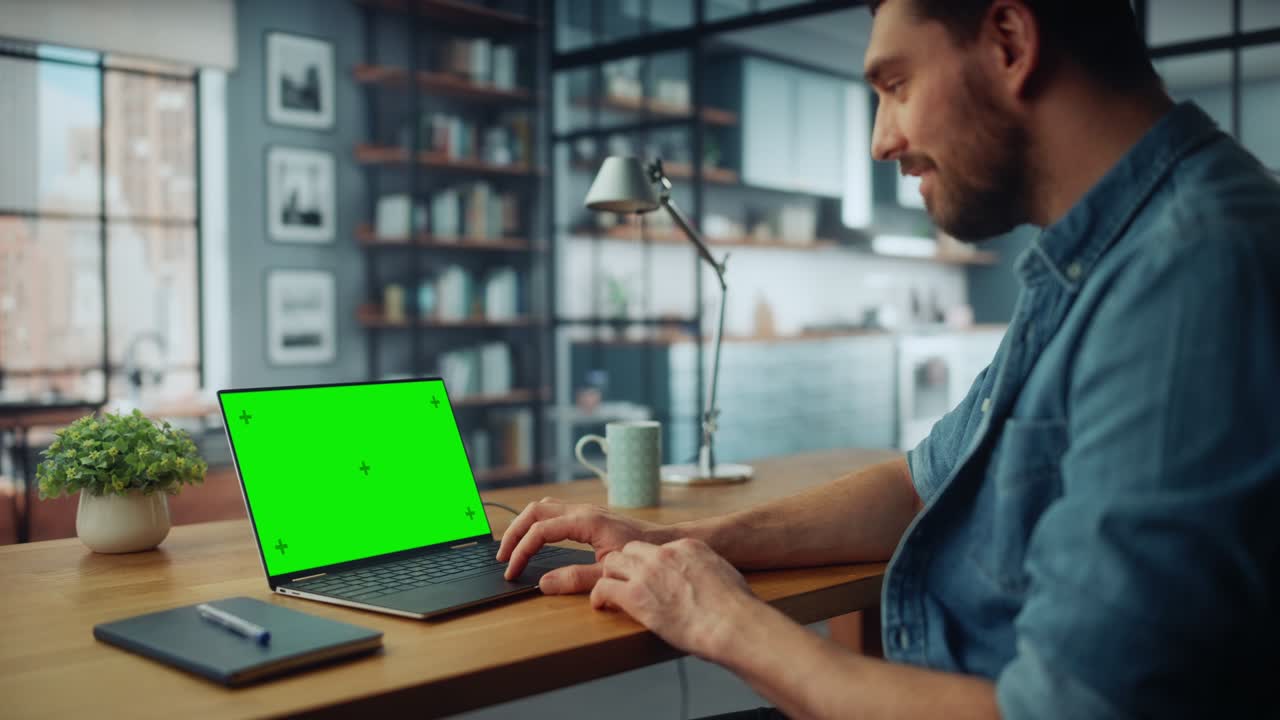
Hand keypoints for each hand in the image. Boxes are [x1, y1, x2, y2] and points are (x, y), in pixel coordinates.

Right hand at [496, 498, 666, 592]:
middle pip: (535, 512)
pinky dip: (537, 523)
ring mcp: (585, 511)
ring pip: (543, 508)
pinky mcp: (588, 516)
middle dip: (514, 533)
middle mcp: (582, 511)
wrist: (665, 542)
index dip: (521, 552)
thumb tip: (543, 584)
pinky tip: (535, 538)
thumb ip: (575, 578)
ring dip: (524, 525)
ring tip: (512, 548)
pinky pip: (554, 511)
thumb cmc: (643, 556)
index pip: (540, 531)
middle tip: (502, 557)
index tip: (512, 571)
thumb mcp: (608, 571)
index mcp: (585, 521)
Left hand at [591, 537, 759, 661]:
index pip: (658, 547)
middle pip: (630, 549)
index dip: (650, 563)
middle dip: (625, 565)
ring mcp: (648, 572)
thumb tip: (709, 580)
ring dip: (610, 577)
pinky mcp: (635, 595)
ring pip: (612, 563)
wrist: (731, 623)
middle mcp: (664, 553)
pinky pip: (603, 588)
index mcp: (688, 547)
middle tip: (624, 582)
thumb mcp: (724, 574)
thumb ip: (709, 571)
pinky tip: (601, 606)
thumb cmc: (735, 608)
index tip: (649, 576)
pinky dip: (599, 597)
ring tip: (609, 593)